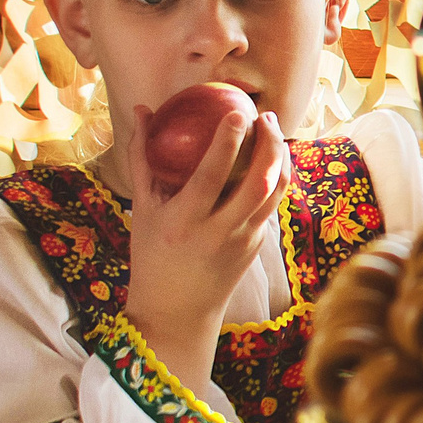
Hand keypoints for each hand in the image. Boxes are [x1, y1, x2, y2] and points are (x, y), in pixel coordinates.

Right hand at [123, 107, 286, 398]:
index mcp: (184, 222)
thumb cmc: (152, 254)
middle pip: (258, 181)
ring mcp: (243, 241)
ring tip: (272, 128)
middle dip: (269, 143)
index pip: (211, 176)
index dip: (227, 142)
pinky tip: (273, 156)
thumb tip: (144, 110)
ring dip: (280, 156)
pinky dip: (277, 176)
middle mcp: (218, 232)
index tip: (235, 112)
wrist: (177, 311)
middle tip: (264, 114)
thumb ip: (142, 158)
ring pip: (275, 192)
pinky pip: (272, 204)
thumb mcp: (142, 210)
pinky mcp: (257, 246)